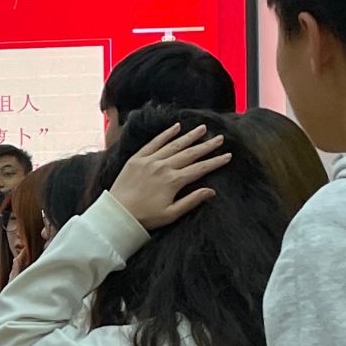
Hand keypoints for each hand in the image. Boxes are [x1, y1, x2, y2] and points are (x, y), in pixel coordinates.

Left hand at [109, 121, 232, 229]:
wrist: (117, 213)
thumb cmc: (145, 217)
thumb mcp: (171, 214)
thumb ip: (191, 201)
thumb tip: (211, 191)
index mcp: (173, 181)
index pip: (200, 168)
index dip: (215, 162)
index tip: (227, 155)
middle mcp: (164, 167)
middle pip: (190, 153)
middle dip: (206, 146)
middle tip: (219, 138)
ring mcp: (150, 161)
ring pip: (174, 145)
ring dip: (189, 136)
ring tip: (202, 129)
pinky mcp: (137, 158)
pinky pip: (154, 142)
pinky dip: (166, 134)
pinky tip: (176, 127)